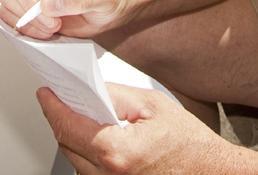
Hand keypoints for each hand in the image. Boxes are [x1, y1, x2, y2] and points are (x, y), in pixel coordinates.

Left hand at [40, 84, 257, 174]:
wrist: (212, 173)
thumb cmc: (190, 145)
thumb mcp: (153, 105)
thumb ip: (115, 95)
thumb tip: (89, 90)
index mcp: (117, 151)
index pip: (68, 125)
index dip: (52, 105)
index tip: (46, 93)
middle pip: (66, 144)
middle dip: (61, 119)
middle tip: (63, 98)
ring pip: (75, 161)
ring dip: (73, 138)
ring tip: (82, 116)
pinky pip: (90, 173)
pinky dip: (87, 155)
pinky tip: (97, 139)